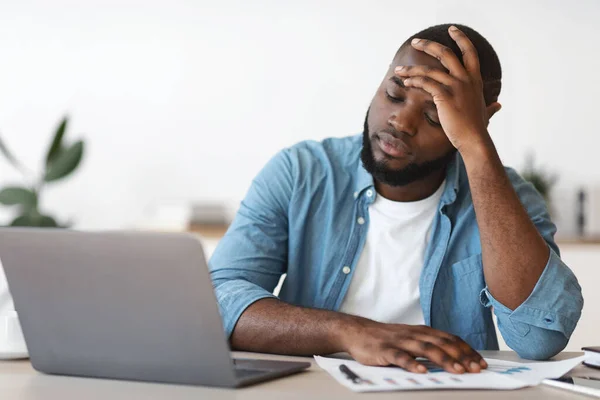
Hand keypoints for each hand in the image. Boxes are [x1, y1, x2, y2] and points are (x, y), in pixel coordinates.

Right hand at [339, 318, 486, 373]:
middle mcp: (414, 334)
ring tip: (457, 370)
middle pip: (442, 343)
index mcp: (422, 331)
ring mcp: (400, 341)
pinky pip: (400, 357)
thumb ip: (429, 345)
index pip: (450, 339)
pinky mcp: (385, 350)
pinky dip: (412, 363)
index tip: (481, 362)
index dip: (467, 350)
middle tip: (476, 369)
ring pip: (425, 349)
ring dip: (443, 359)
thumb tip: (454, 359)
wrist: (357, 331)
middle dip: (461, 356)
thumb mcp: (411, 338)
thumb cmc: (386, 338)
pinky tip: (421, 371)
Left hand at [394, 25, 501, 153]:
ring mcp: (455, 86)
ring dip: (411, 69)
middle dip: (428, 45)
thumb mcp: (486, 113)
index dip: (461, 38)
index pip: (470, 52)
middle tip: (415, 42)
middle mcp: (466, 79)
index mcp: (475, 80)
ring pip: (429, 70)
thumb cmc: (478, 128)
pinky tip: (407, 82)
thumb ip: (491, 107)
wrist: (474, 139)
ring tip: (399, 70)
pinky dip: (415, 81)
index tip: (451, 29)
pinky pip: (426, 83)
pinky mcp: (444, 96)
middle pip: (446, 53)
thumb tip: (498, 106)